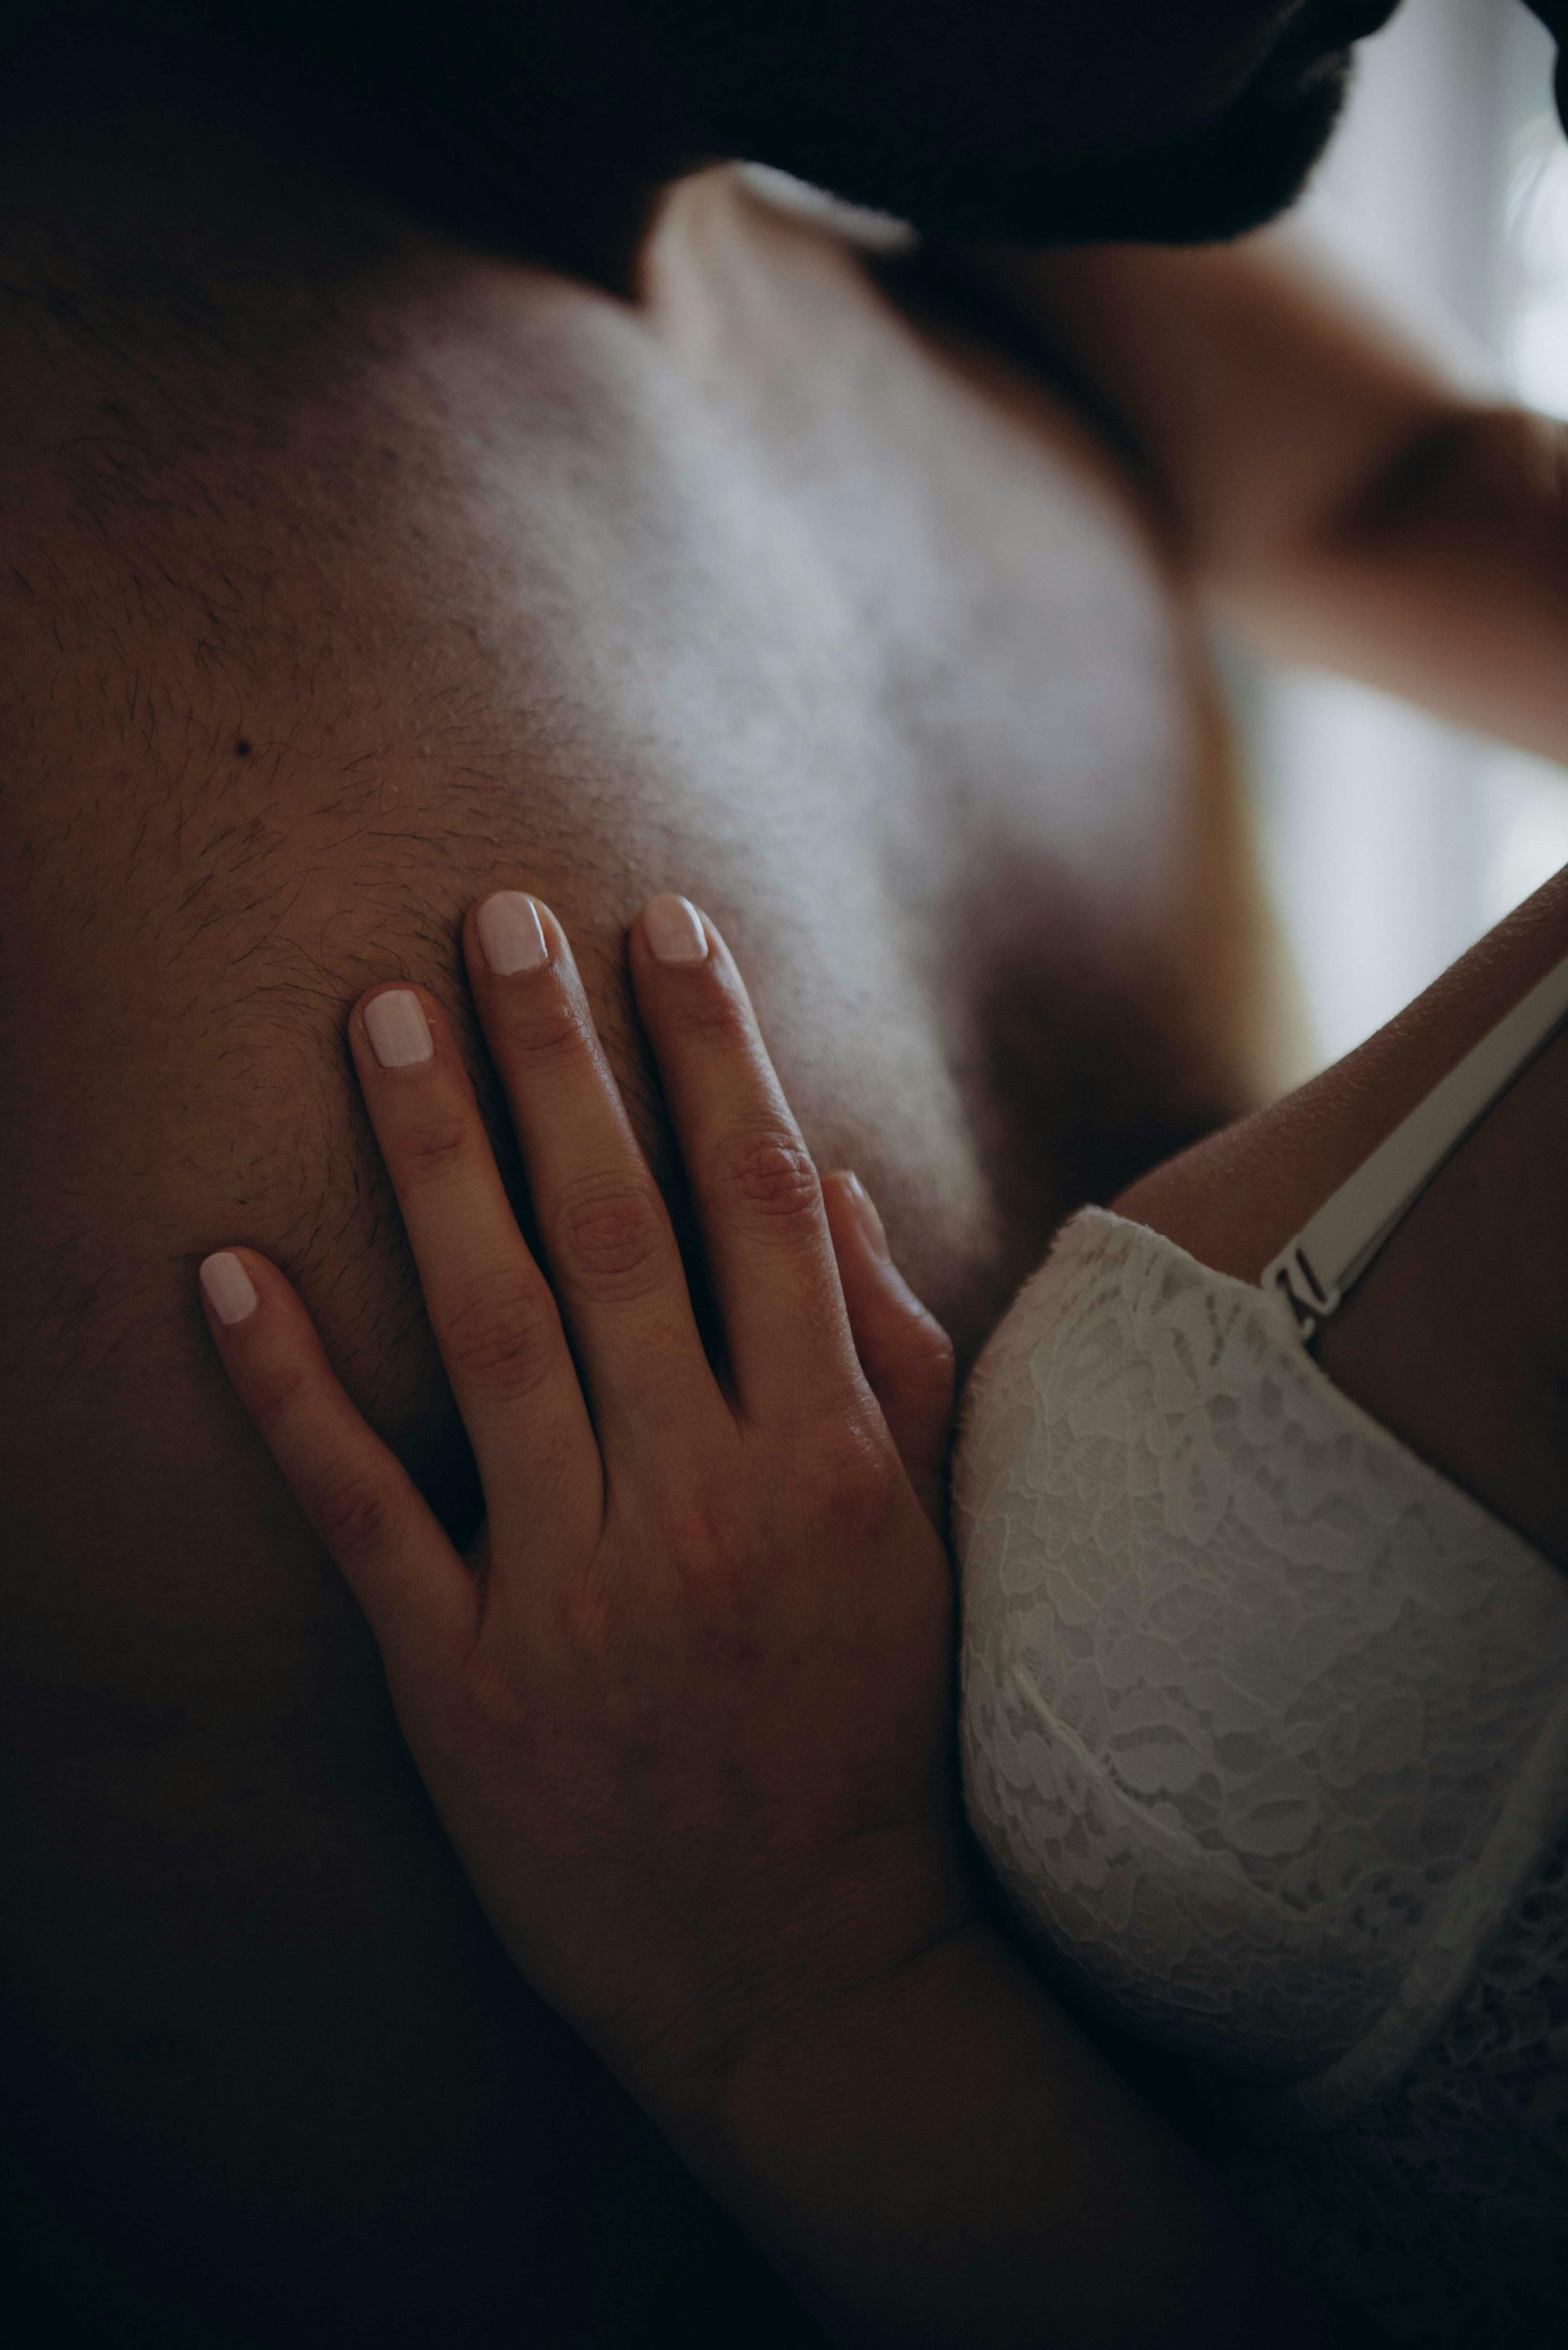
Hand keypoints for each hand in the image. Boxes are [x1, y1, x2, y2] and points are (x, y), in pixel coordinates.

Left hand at [199, 892, 966, 2099]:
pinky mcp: (461, 1680)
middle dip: (557, 1061)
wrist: (806, 1976)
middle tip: (497, 914)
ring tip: (382, 1018)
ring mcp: (570, 1588)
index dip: (709, 1050)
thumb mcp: (926, 1545)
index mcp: (821, 1457)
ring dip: (432, 1166)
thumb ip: (891, 1358)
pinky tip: (229, 1270)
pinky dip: (291, 1391)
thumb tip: (829, 1179)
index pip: (759, 1204)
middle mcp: (697, 1500)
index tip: (663, 926)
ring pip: (490, 1334)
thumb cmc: (877, 1740)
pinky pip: (363, 1514)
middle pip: (616, 1233)